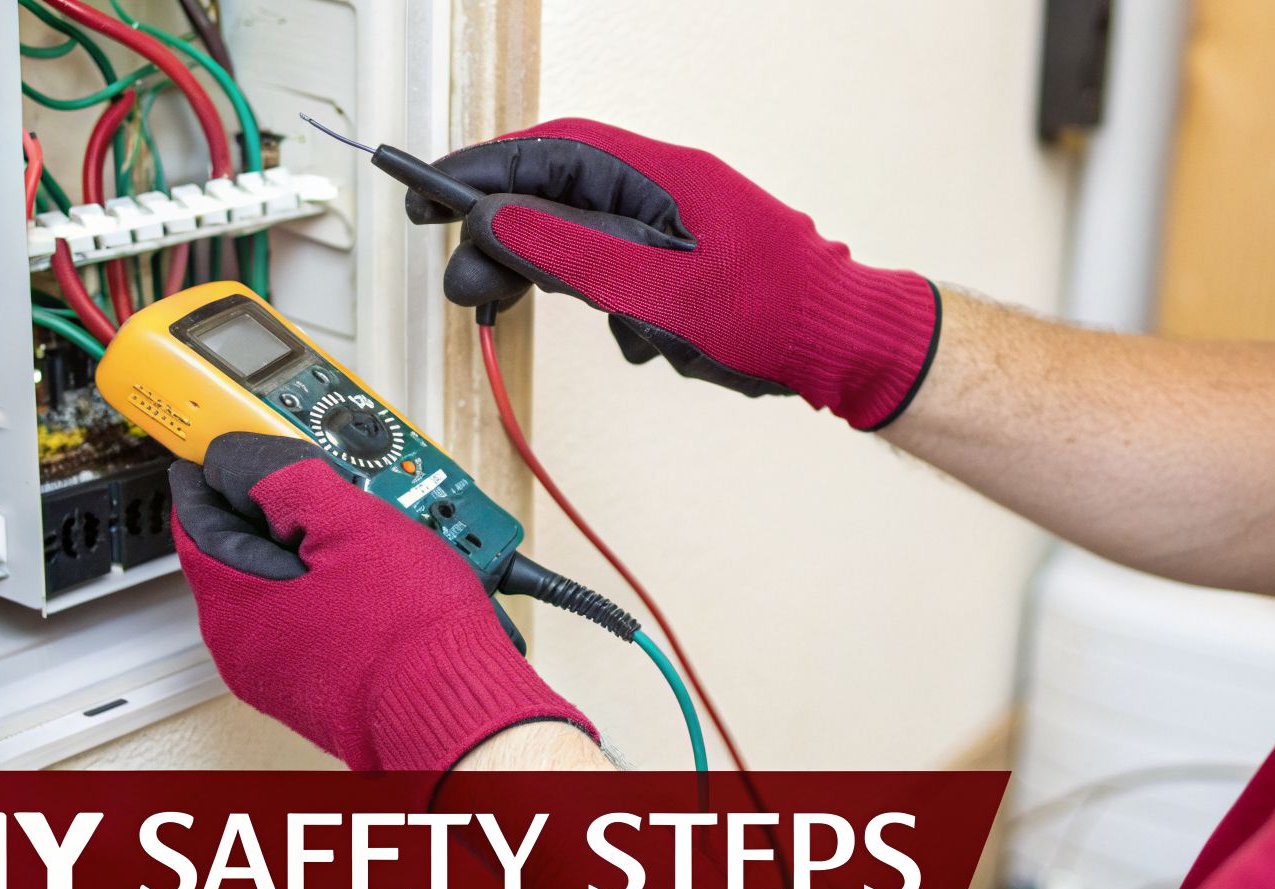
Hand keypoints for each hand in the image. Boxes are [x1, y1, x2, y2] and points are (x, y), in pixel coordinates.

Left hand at [168, 432, 596, 769]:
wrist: (460, 713)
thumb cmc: (412, 638)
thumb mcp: (351, 523)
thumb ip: (283, 477)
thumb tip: (240, 457)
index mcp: (233, 606)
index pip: (196, 518)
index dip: (217, 469)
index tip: (235, 443)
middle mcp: (246, 648)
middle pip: (241, 552)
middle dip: (277, 509)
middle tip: (319, 480)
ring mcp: (284, 673)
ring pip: (282, 587)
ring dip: (314, 550)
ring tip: (367, 528)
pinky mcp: (322, 688)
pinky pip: (313, 619)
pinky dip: (335, 588)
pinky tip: (380, 576)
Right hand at [408, 118, 941, 430]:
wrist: (846, 348)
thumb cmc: (773, 314)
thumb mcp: (653, 289)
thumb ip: (568, 253)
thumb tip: (494, 219)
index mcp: (658, 175)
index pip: (547, 155)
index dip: (481, 173)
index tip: (428, 194)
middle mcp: (666, 191)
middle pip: (559, 200)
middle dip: (510, 241)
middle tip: (468, 284)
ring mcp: (679, 231)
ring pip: (589, 245)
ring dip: (571, 285)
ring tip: (586, 322)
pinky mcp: (689, 270)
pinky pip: (627, 280)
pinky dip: (622, 312)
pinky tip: (653, 342)